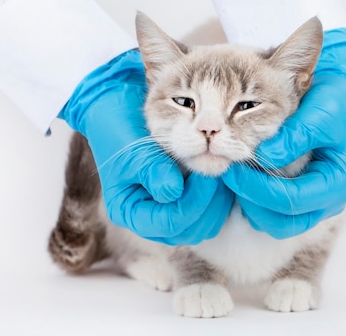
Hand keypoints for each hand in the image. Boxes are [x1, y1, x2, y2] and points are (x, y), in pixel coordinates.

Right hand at [60, 49, 233, 244]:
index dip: (192, 204)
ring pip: (204, 225)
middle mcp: (148, 220)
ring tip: (221, 173)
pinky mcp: (183, 202)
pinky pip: (209, 211)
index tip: (206, 177)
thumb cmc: (122, 130)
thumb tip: (173, 191)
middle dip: (208, 205)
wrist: (121, 114)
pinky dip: (219, 197)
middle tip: (218, 174)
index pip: (168, 223)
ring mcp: (167, 213)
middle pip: (189, 230)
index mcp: (129, 212)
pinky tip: (223, 175)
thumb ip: (152, 170)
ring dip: (217, 203)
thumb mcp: (134, 150)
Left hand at [222, 28, 345, 238]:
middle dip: (252, 201)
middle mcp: (328, 201)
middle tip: (230, 173)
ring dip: (250, 204)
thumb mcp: (320, 112)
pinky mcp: (298, 198)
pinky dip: (253, 199)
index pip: (293, 200)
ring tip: (235, 173)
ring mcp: (313, 203)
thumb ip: (295, 135)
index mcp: (339, 184)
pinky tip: (242, 174)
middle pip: (282, 224)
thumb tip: (264, 157)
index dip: (259, 188)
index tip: (235, 166)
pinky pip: (270, 212)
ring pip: (273, 223)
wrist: (341, 97)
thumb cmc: (334, 103)